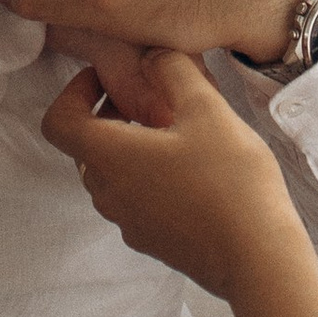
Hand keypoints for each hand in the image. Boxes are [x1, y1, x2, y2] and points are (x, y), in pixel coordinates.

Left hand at [43, 53, 317, 316]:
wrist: (258, 259)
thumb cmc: (230, 182)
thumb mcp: (206, 109)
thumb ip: (172, 71)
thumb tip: (152, 56)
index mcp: (108, 157)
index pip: (58, 122)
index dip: (74, 92)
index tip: (108, 78)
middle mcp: (108, 193)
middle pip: (85, 147)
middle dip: (109, 115)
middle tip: (150, 98)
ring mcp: (128, 223)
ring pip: (112, 174)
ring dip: (131, 147)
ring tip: (178, 131)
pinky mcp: (152, 242)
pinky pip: (135, 200)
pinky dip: (148, 176)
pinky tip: (193, 168)